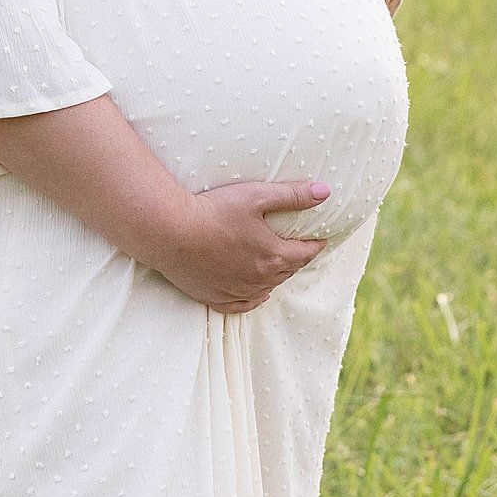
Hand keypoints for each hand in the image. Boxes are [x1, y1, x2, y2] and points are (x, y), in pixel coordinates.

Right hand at [153, 175, 334, 312]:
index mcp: (274, 255)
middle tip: (300, 249)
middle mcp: (260, 278)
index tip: (320, 239)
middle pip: (288, 270)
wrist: (170, 232)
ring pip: (268, 288)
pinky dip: (254, 298)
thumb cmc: (214, 210)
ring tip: (279, 265)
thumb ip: (293, 195)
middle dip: (297, 259)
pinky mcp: (215, 297)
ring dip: (277, 276)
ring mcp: (237, 291)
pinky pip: (242, 305)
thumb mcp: (257, 196)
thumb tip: (326, 192)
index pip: (306, 253)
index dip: (315, 244)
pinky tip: (258, 293)